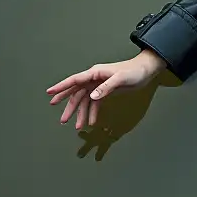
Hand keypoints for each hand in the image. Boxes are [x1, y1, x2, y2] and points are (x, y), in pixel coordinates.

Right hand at [47, 50, 166, 129]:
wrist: (146, 70)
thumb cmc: (134, 71)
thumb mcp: (120, 79)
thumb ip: (106, 87)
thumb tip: (92, 97)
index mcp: (95, 73)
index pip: (74, 80)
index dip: (61, 87)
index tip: (50, 93)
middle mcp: (94, 79)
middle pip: (77, 94)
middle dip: (69, 107)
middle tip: (62, 119)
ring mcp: (99, 85)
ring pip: (85, 101)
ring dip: (82, 113)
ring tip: (77, 126)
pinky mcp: (105, 91)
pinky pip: (95, 103)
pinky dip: (93, 112)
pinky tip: (91, 121)